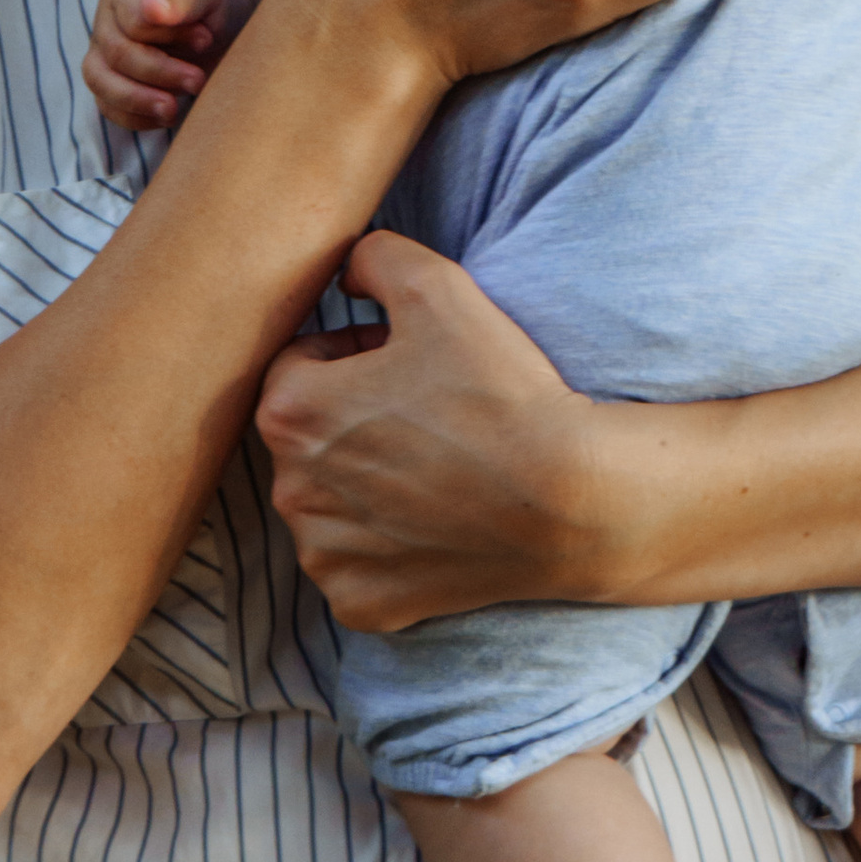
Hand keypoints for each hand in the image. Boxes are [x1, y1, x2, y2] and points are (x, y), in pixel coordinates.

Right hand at [83, 0, 257, 132]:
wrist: (217, 9)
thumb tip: (152, 8)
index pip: (132, 20)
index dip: (168, 35)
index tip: (206, 39)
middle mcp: (109, 21)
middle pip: (115, 54)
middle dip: (159, 72)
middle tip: (197, 80)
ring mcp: (106, 53)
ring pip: (101, 83)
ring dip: (139, 101)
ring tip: (173, 110)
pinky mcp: (114, 81)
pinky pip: (109, 106)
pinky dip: (135, 117)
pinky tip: (167, 116)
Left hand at [256, 231, 615, 631]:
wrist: (571, 499)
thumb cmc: (501, 391)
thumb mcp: (437, 285)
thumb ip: (372, 256)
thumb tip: (345, 273)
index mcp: (290, 413)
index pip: (299, 366)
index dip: (354, 355)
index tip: (409, 363)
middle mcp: (289, 492)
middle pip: (309, 439)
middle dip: (353, 421)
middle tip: (427, 414)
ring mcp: (323, 558)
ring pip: (328, 504)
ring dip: (364, 485)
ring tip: (435, 468)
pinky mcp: (361, 604)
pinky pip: (356, 567)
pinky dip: (387, 550)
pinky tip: (437, 524)